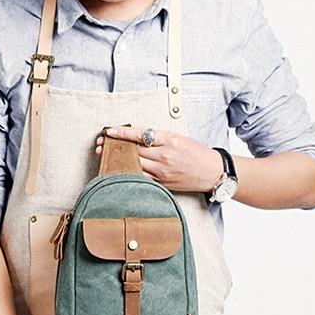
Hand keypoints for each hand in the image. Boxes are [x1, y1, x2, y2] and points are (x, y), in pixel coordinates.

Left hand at [95, 126, 223, 192]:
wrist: (213, 172)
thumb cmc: (197, 153)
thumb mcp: (179, 138)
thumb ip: (158, 138)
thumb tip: (136, 138)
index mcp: (169, 140)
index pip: (140, 135)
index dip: (122, 133)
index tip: (108, 131)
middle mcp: (164, 156)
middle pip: (133, 150)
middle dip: (115, 147)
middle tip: (101, 145)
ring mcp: (162, 172)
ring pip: (135, 165)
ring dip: (119, 161)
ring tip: (106, 157)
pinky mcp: (162, 183)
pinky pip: (142, 178)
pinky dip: (130, 173)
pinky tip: (119, 171)